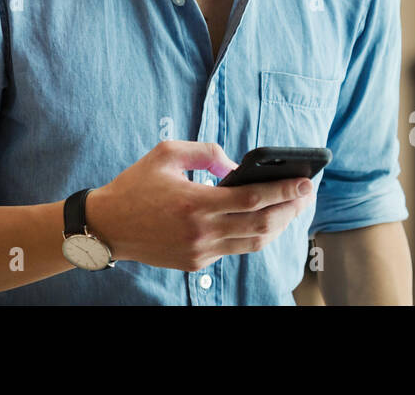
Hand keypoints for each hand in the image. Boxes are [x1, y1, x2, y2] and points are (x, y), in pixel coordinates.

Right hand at [84, 140, 316, 271]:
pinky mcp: (196, 263)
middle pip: (262, 224)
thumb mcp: (166, 154)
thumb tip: (237, 166)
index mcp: (196, 203)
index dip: (284, 191)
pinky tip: (262, 220)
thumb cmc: (136, 185)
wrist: (107, 226)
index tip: (305, 181)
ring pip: (253, 242)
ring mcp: (200, 252)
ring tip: (291, 208)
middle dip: (290, 209)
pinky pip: (234, 249)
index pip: (254, 199)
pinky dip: (253, 235)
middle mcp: (202, 232)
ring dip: (277, 225)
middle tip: (307, 194)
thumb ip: (206, 152)